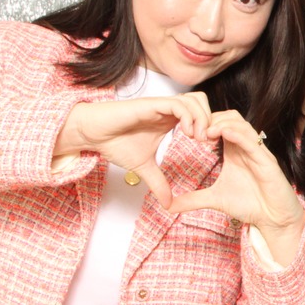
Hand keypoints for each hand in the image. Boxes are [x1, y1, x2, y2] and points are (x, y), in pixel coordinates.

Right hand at [56, 93, 211, 207]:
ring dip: (201, 118)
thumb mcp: (143, 168)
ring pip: (194, 100)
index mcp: (169, 120)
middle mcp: (168, 110)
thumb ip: (159, 183)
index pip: (200, 114)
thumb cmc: (116, 143)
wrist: (94, 135)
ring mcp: (160, 106)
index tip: (209, 147)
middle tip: (207, 142)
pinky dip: (188, 116)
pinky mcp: (151, 104)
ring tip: (197, 139)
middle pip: (202, 102)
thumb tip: (168, 205)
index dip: (209, 128)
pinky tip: (186, 133)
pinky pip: (178, 103)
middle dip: (210, 121)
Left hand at [169, 111, 304, 266]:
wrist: (274, 220)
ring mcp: (257, 152)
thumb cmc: (250, 205)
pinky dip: (237, 135)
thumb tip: (168, 206)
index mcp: (234, 151)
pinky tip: (223, 134)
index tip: (186, 131)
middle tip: (194, 129)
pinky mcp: (267, 161)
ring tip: (205, 131)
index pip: (219, 124)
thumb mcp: (214, 199)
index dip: (202, 123)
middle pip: (230, 117)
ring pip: (241, 124)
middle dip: (211, 119)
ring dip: (222, 124)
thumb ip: (192, 199)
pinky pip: (252, 142)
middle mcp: (246, 147)